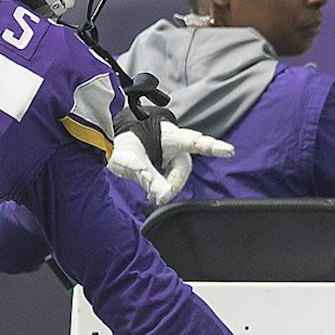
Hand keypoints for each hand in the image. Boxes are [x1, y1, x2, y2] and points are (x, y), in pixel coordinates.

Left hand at [108, 90, 233, 206]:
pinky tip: (154, 197)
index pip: (195, 142)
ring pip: (176, 173)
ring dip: (167, 186)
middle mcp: (174, 145)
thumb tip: (163, 196)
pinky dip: (162, 187)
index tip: (229, 151)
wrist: (106, 137)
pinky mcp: (164, 163)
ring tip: (154, 199)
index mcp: (170, 136)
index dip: (213, 147)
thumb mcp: (129, 160)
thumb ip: (147, 177)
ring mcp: (170, 153)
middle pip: (183, 166)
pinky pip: (169, 177)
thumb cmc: (121, 143)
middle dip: (174, 182)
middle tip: (159, 198)